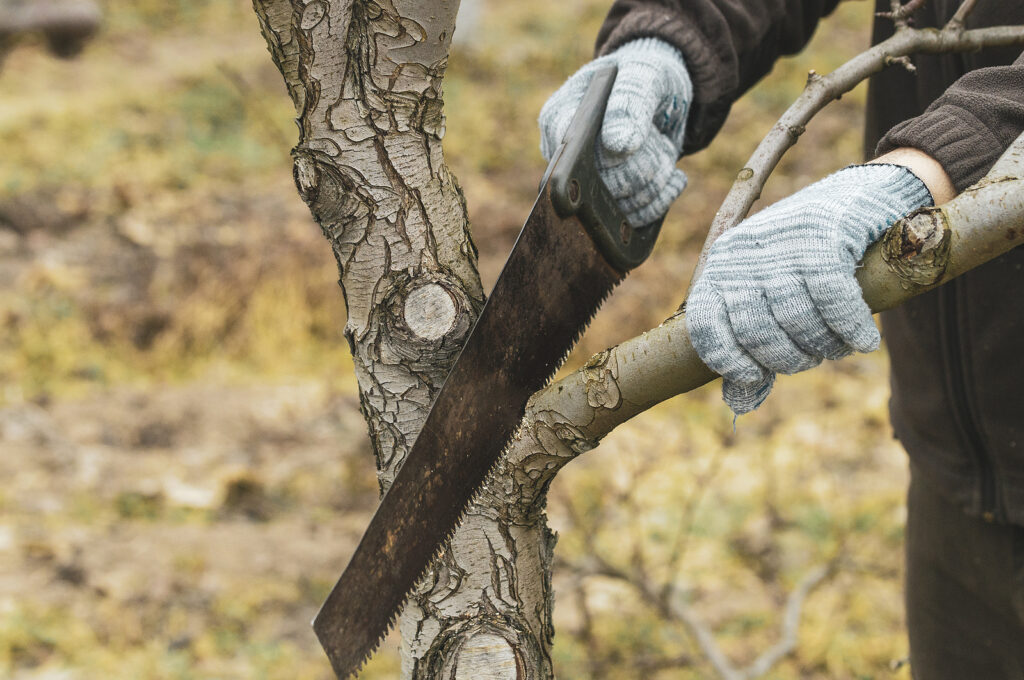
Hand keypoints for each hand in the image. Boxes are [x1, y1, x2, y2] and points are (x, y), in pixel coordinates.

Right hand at [538, 38, 691, 227]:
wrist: (658, 91)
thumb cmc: (644, 74)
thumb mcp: (643, 78)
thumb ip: (630, 105)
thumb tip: (617, 144)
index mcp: (558, 119)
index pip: (574, 157)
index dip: (614, 156)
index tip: (641, 140)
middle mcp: (565, 156)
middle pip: (604, 186)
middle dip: (643, 166)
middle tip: (657, 139)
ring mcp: (584, 181)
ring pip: (622, 207)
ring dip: (655, 183)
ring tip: (663, 152)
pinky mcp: (606, 199)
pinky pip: (632, 219)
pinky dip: (660, 200)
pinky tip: (672, 177)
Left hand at [685, 164, 933, 413]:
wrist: (863, 198)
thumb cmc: (810, 260)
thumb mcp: (772, 299)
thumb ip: (754, 351)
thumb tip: (739, 406)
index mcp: (721, 268)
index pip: (707, 327)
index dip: (729, 362)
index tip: (756, 375)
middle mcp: (745, 253)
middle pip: (756, 331)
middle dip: (789, 358)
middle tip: (812, 356)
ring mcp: (782, 243)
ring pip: (796, 320)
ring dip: (824, 345)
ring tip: (838, 344)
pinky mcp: (825, 236)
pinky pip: (834, 301)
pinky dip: (850, 328)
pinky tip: (862, 339)